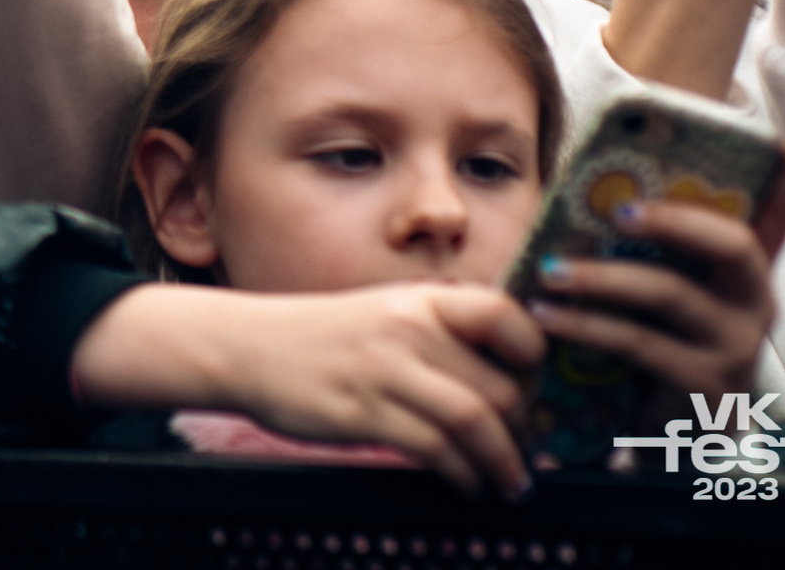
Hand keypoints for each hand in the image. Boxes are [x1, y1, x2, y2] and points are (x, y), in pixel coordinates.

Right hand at [73, 280, 541, 499]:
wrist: (245, 346)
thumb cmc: (319, 336)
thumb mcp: (382, 314)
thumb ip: (435, 336)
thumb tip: (501, 379)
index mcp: (416, 300)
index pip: (503, 315)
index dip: (534, 352)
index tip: (539, 383)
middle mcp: (406, 330)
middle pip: (498, 384)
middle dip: (526, 430)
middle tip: (530, 452)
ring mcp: (384, 372)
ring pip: (475, 422)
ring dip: (505, 462)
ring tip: (513, 482)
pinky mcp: (363, 413)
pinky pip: (435, 451)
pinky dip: (464, 476)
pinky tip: (467, 486)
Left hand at [526, 131, 784, 412]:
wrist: (667, 435)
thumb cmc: (655, 343)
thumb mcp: (658, 293)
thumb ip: (643, 248)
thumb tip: (588, 191)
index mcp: (741, 271)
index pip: (779, 216)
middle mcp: (752, 302)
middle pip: (732, 246)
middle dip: (674, 220)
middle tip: (618, 211)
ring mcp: (734, 342)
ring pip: (669, 294)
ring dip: (600, 279)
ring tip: (548, 272)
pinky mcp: (703, 381)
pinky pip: (638, 342)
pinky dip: (585, 326)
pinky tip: (546, 316)